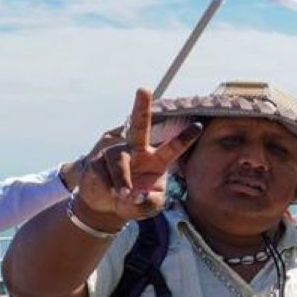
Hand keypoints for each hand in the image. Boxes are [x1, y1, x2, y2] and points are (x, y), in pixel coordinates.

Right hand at [73, 89, 203, 222]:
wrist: (107, 206)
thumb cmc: (134, 202)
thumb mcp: (148, 207)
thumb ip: (149, 202)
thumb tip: (138, 194)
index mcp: (157, 160)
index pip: (173, 147)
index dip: (184, 137)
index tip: (199, 126)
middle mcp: (137, 151)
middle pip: (139, 126)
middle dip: (141, 107)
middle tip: (143, 89)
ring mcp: (116, 154)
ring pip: (119, 160)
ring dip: (123, 179)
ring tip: (125, 195)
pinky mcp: (97, 162)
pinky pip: (104, 171)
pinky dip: (111, 185)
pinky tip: (114, 193)